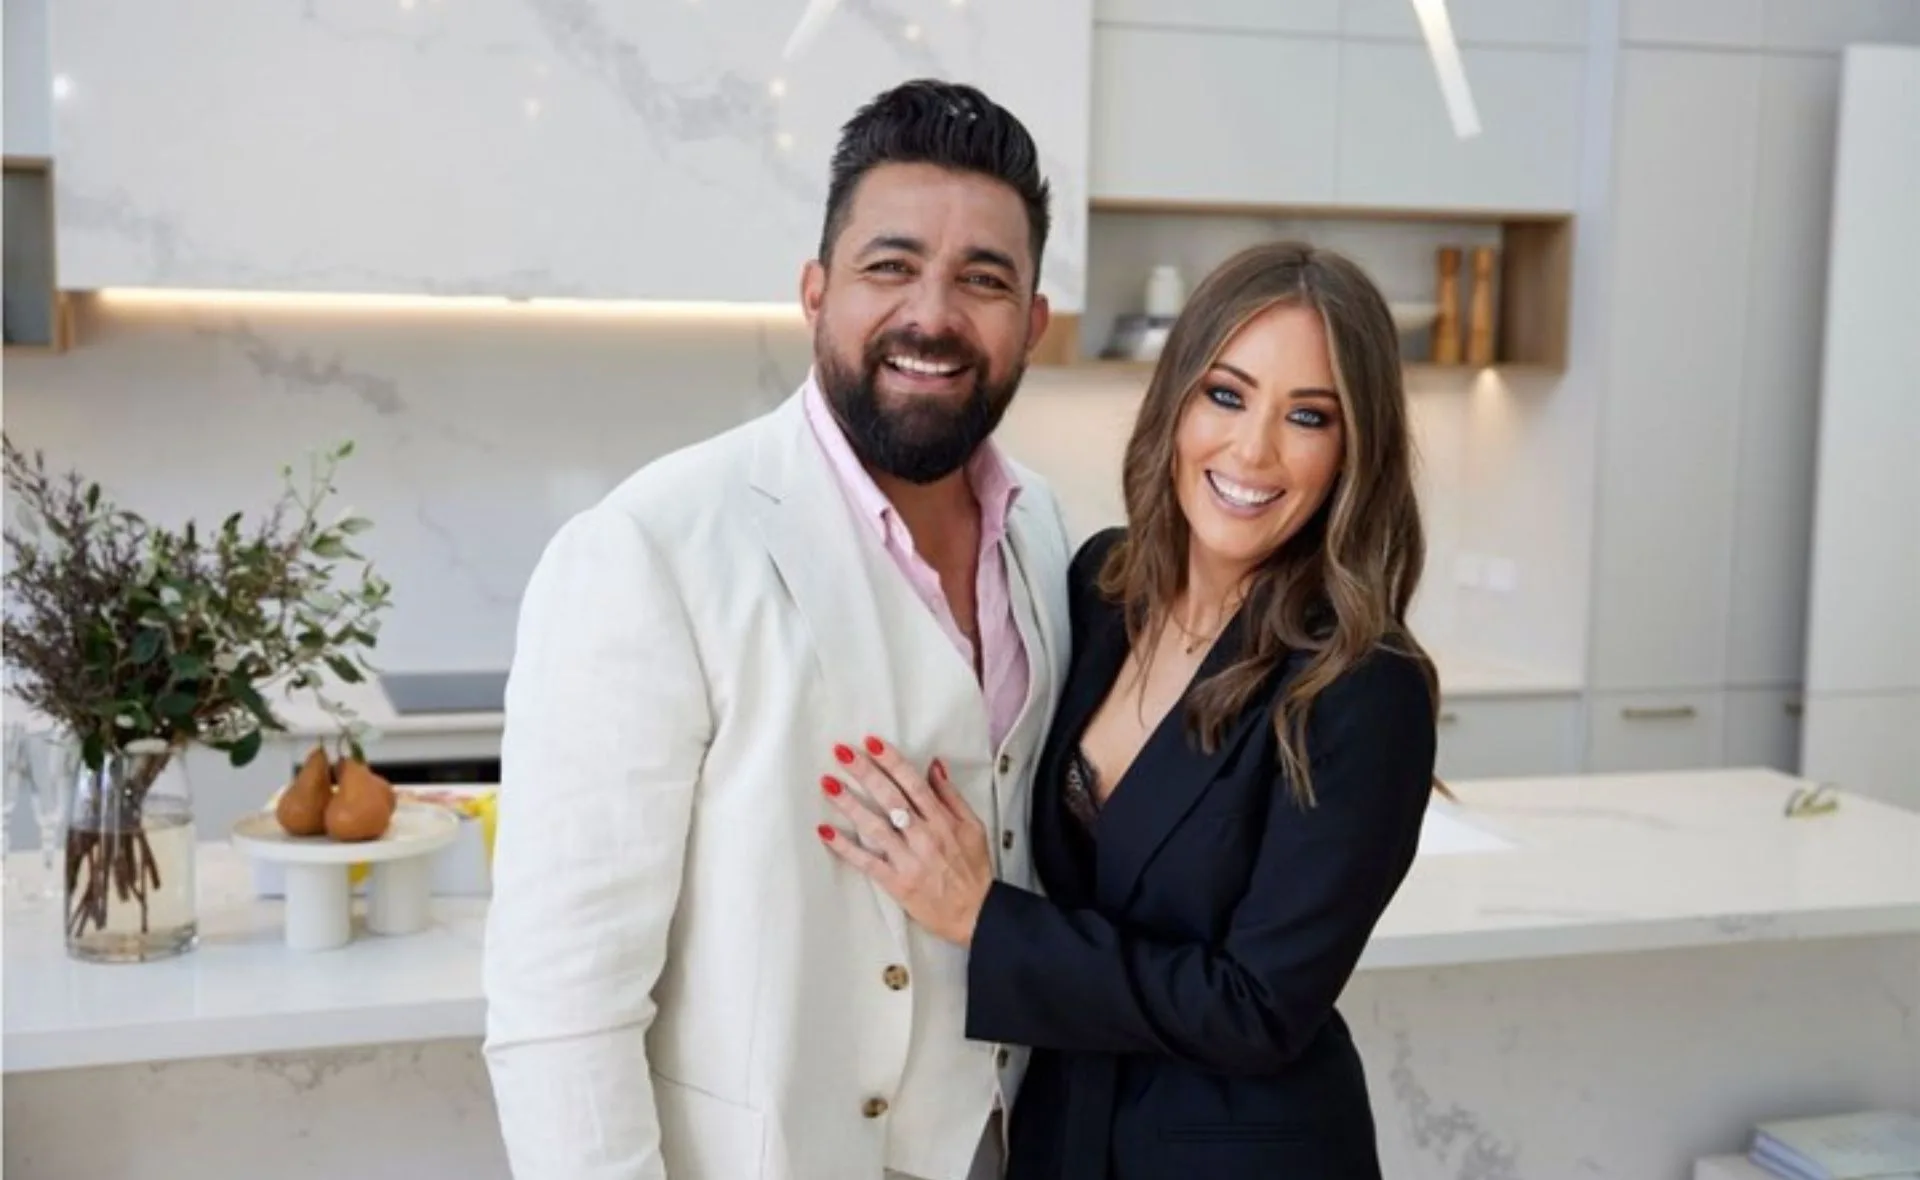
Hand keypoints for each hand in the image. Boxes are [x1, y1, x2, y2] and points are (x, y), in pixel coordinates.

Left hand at [815, 736, 993, 946]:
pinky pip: (866, 862)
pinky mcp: (896, 882)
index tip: (871, 743)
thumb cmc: (974, 870)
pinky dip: (845, 848)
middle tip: (842, 753)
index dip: (891, 761)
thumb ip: (951, 795)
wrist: (976, 914)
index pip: (913, 783)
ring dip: (849, 804)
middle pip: (890, 798)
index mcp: (943, 821)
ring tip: (828, 784)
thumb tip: (934, 765)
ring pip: (874, 826)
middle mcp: (924, 837)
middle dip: (865, 773)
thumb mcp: (973, 827)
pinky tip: (826, 832)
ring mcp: (908, 860)